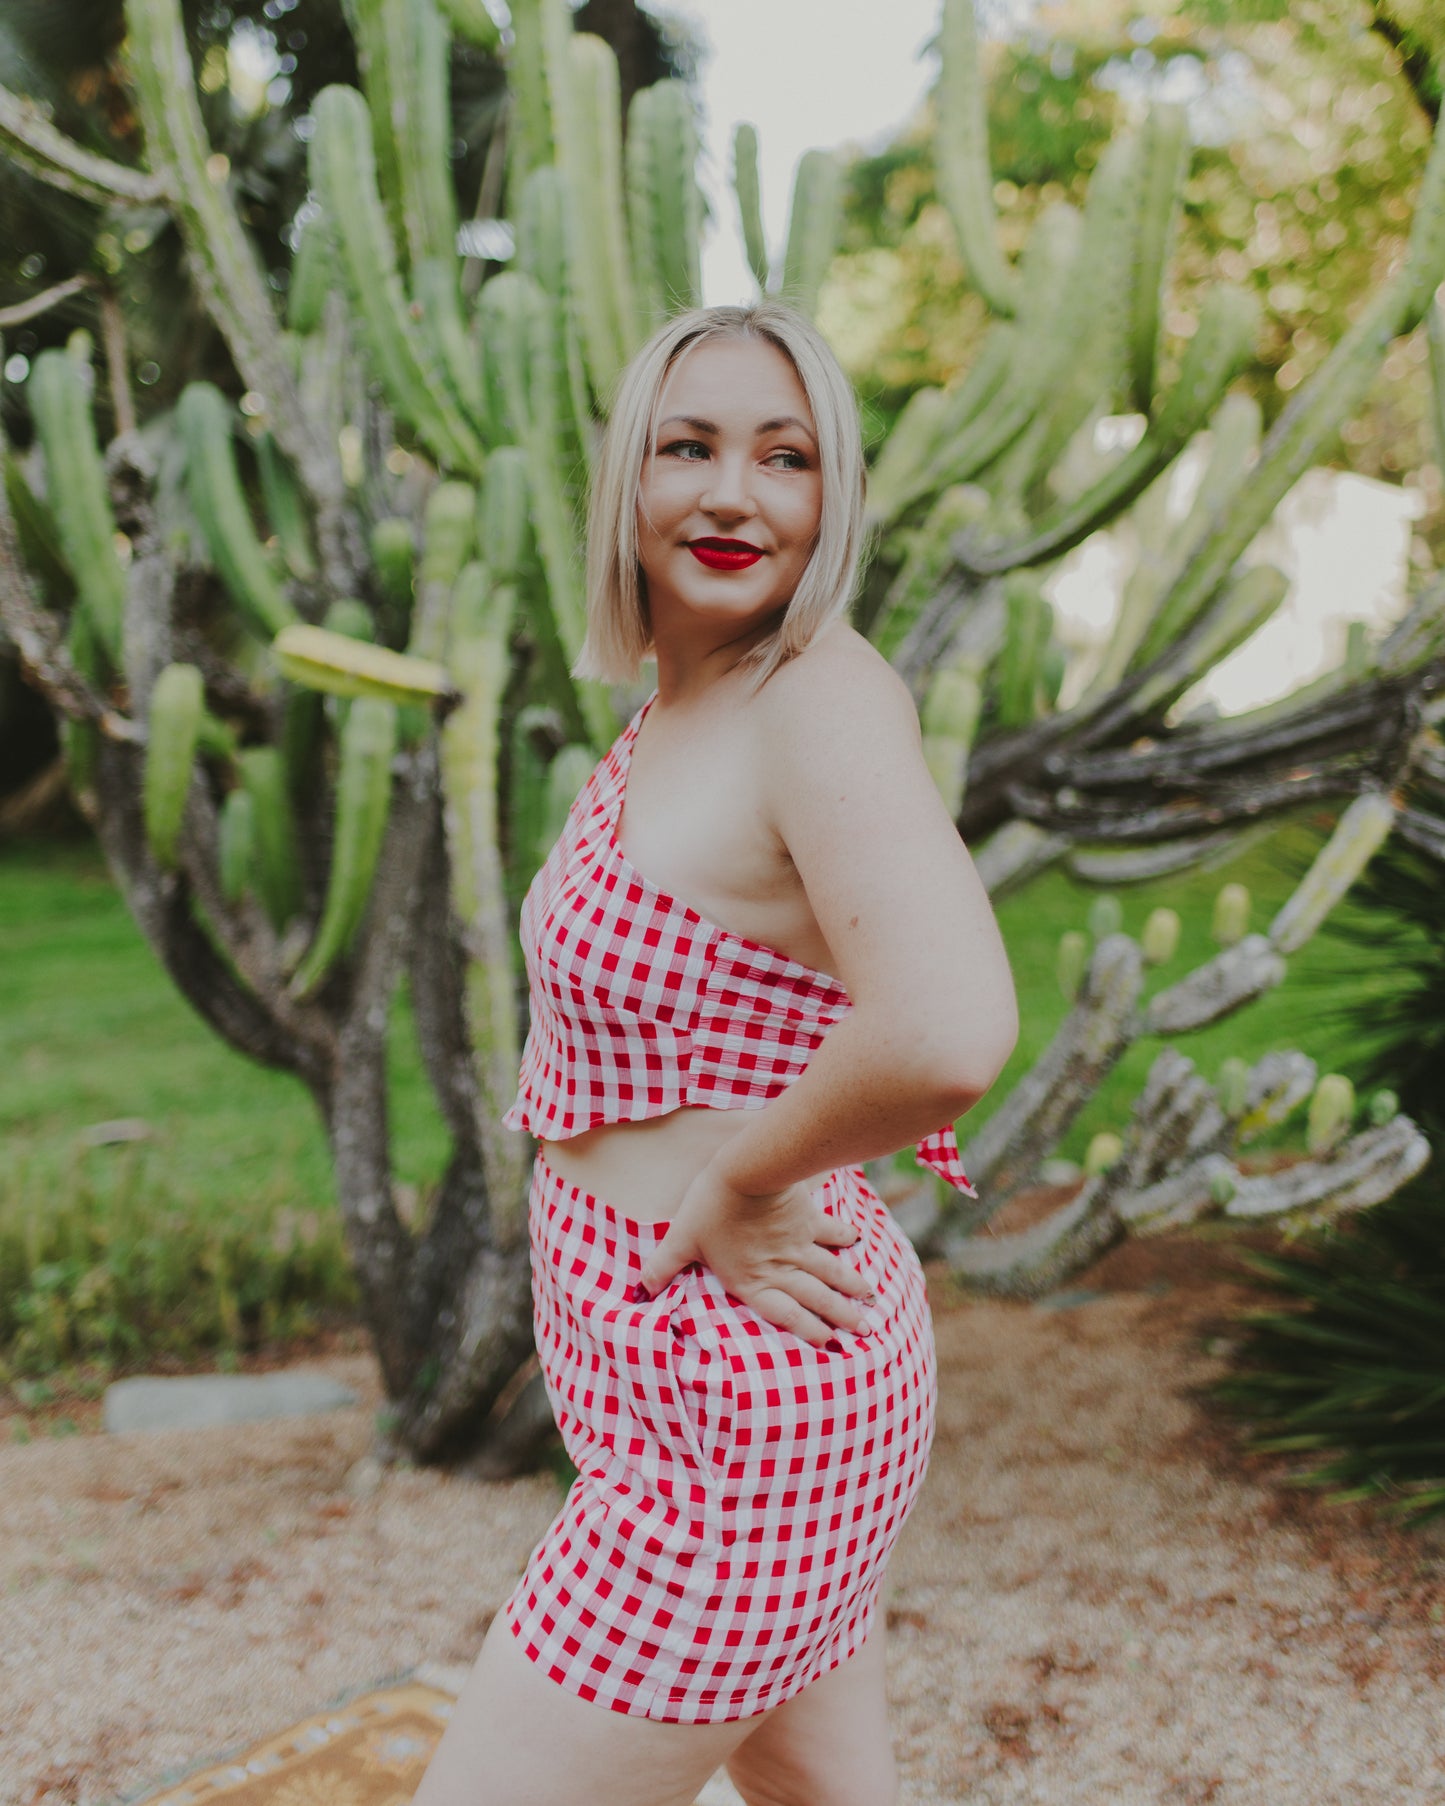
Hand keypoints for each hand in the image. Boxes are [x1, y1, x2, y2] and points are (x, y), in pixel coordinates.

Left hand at [635, 1162, 876, 1347]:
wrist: (746, 1172)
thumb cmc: (709, 1207)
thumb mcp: (681, 1240)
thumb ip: (662, 1267)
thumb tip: (640, 1291)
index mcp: (752, 1281)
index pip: (785, 1314)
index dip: (809, 1331)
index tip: (829, 1345)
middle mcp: (781, 1269)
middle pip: (817, 1299)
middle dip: (843, 1318)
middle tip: (867, 1332)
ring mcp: (799, 1245)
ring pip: (832, 1272)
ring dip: (852, 1287)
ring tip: (872, 1302)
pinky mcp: (809, 1218)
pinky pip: (831, 1232)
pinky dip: (846, 1237)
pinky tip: (859, 1241)